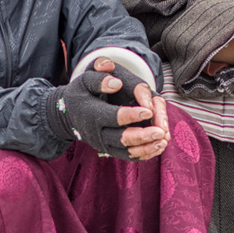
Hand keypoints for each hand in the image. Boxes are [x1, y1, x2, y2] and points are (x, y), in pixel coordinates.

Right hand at [47, 57, 169, 160]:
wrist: (69, 113)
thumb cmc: (81, 92)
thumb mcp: (85, 79)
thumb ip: (99, 75)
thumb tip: (116, 82)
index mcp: (91, 113)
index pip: (112, 117)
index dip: (130, 115)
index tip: (148, 110)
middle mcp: (96, 132)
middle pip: (121, 139)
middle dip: (142, 136)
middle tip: (160, 131)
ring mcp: (103, 144)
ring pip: (126, 151)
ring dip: (146, 148)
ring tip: (163, 141)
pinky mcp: (109, 150)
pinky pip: (128, 156)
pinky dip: (144, 154)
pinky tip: (158, 146)